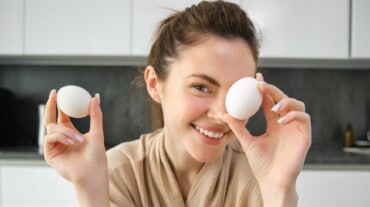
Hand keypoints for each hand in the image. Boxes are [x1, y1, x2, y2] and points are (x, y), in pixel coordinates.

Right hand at [43, 89, 106, 185]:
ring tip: (77, 139)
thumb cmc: (96, 156)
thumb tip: (95, 96)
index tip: (60, 92)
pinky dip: (60, 137)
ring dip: (64, 130)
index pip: (62, 116)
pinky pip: (49, 138)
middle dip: (51, 105)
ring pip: (52, 128)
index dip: (60, 104)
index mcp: (71, 133)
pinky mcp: (49, 154)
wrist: (92, 173)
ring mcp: (54, 146)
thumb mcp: (97, 132)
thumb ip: (95, 115)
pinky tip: (70, 142)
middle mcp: (61, 139)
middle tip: (54, 94)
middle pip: (51, 119)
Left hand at [220, 73, 310, 189]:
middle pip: (283, 99)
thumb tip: (223, 113)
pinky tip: (281, 120)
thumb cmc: (261, 164)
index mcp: (274, 123)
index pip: (270, 101)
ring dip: (286, 101)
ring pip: (298, 104)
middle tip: (261, 85)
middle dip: (273, 89)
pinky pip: (304, 118)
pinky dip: (294, 115)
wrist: (271, 181)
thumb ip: (238, 127)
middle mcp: (286, 124)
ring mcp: (296, 129)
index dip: (264, 89)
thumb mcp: (247, 142)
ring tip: (273, 107)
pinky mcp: (305, 136)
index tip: (255, 78)